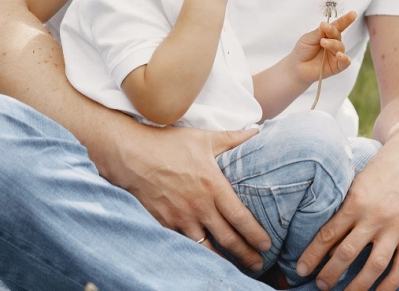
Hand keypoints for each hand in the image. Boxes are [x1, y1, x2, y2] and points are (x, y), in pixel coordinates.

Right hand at [115, 123, 270, 269]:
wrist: (131, 156)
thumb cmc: (169, 144)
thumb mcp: (205, 138)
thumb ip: (234, 139)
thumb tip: (257, 131)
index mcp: (212, 186)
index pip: (239, 217)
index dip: (255, 234)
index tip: (267, 244)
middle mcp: (198, 206)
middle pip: (227, 238)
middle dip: (245, 254)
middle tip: (259, 264)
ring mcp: (180, 218)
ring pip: (206, 247)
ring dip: (224, 259)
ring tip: (237, 267)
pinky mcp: (165, 224)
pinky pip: (185, 245)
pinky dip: (199, 254)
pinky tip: (208, 260)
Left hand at [291, 11, 356, 84]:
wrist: (296, 67)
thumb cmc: (303, 50)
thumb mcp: (308, 38)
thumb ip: (318, 33)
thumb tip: (325, 24)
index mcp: (328, 35)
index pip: (338, 26)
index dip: (345, 20)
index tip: (352, 14)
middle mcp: (334, 44)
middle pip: (338, 36)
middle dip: (332, 31)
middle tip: (325, 29)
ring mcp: (336, 55)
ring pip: (340, 47)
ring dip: (333, 44)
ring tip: (323, 42)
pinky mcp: (337, 66)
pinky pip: (345, 62)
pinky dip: (344, 58)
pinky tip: (340, 55)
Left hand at [297, 135, 398, 290]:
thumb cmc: (383, 166)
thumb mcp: (358, 180)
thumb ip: (345, 205)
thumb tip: (326, 235)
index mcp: (356, 200)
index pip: (328, 234)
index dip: (312, 255)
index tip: (301, 269)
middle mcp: (375, 216)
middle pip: (347, 253)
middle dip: (330, 274)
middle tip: (320, 285)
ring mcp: (396, 226)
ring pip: (374, 265)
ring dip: (357, 285)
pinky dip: (390, 284)